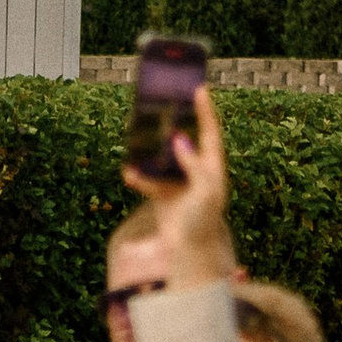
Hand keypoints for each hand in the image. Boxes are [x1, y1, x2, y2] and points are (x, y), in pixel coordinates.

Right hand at [120, 81, 237, 284]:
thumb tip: (179, 140)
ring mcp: (179, 182)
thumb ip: (194, 164)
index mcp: (212, 167)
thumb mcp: (205, 191)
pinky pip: (148, 180)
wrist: (190, 252)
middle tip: (163, 102)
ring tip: (137, 137)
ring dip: (149, 150)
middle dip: (174, 122)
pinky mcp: (163, 195)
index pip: (210, 132)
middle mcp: (196, 171)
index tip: (200, 89)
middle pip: (184, 139)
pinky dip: (138, 177)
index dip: (206, 111)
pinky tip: (128, 174)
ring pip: (162, 158)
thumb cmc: (203, 220)